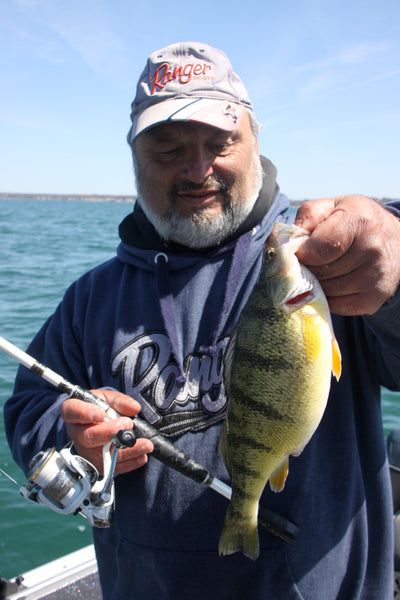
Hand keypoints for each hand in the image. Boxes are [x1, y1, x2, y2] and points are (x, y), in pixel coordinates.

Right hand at [61, 389, 153, 473]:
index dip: (84, 413)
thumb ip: (119, 401)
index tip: (101, 413)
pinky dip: (130, 462)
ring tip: (145, 444)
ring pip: (103, 455)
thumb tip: (133, 408)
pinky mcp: (97, 464)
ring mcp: (86, 451)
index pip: (72, 412)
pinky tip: (142, 455)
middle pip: (88, 437)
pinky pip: (113, 467)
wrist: (100, 423)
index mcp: (73, 412)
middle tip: (127, 425)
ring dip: (126, 451)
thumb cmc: (100, 407)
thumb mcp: (107, 397)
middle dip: (109, 432)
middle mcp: (77, 433)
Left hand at [294, 195, 399, 315]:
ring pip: (324, 291)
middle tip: (309, 260)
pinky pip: (333, 306)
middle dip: (306, 267)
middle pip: (319, 272)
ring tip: (322, 269)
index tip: (297, 251)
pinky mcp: (372, 300)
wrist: (394, 240)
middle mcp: (372, 250)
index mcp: (359, 221)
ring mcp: (375, 278)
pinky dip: (326, 296)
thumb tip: (284, 245)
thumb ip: (304, 220)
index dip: (301, 253)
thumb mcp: (330, 208)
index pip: (318, 249)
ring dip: (315, 283)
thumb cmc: (353, 221)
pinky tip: (333, 281)